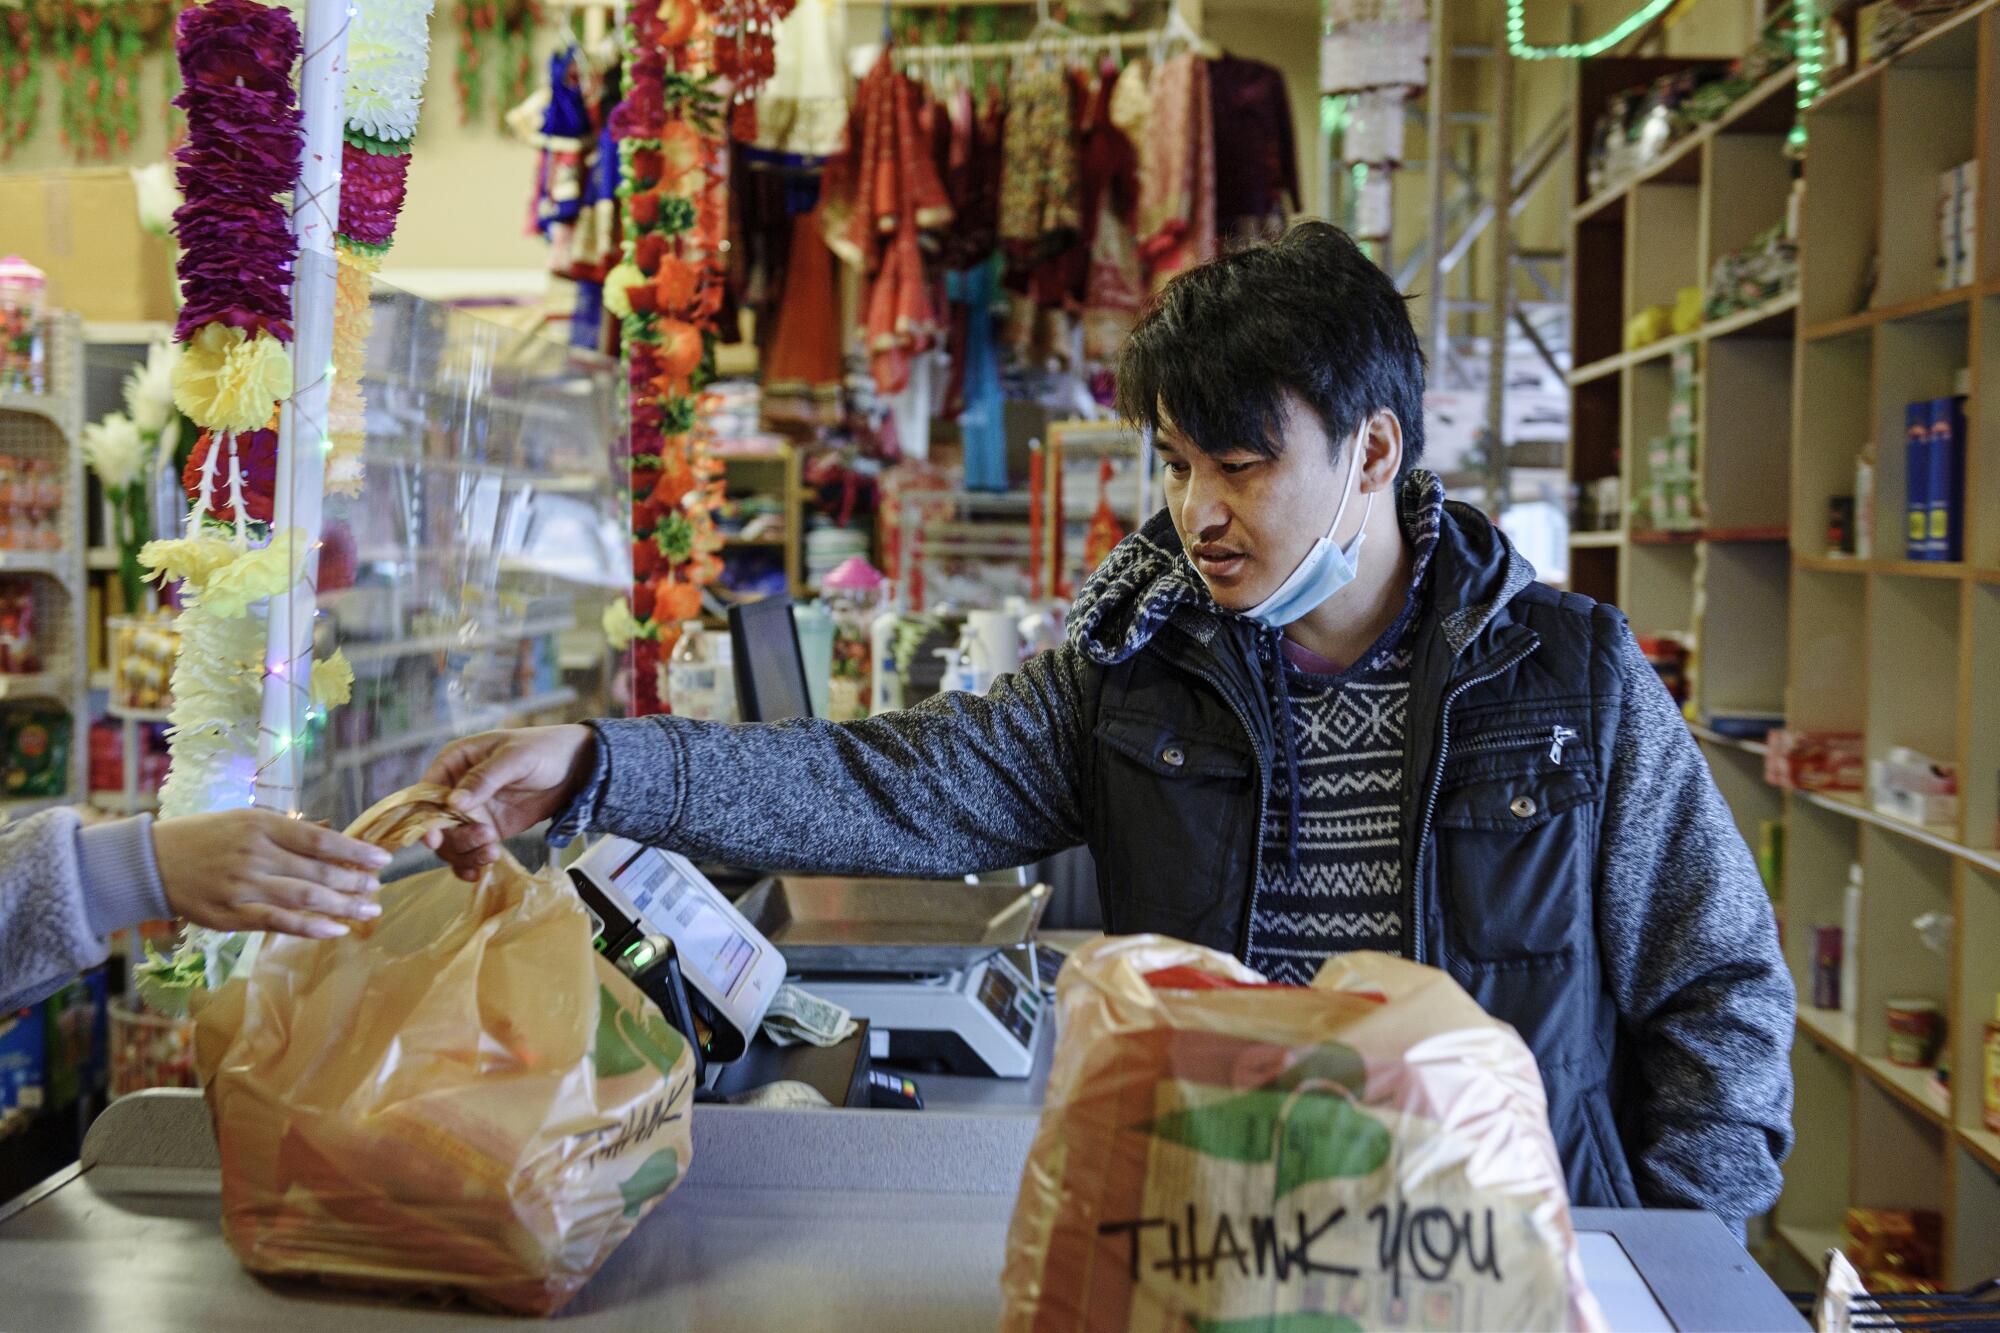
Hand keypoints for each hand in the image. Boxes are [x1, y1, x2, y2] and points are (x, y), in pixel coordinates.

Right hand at [152, 809, 391, 939]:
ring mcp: (243, 886)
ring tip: (369, 910)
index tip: (382, 859)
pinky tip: (335, 930)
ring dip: (342, 906)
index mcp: (260, 825)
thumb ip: (286, 831)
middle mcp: (254, 854)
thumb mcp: (245, 820)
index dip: (354, 851)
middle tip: (378, 888)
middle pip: (317, 870)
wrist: (152, 863)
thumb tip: (332, 836)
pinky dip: (310, 927)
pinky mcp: (231, 915)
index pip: (319, 840)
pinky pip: (278, 922)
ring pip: (303, 897)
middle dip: (354, 881)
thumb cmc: (205, 837)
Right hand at [420, 724, 596, 880]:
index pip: (425, 793)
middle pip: (435, 824)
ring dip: (466, 853)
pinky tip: (480, 870)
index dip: (424, 817)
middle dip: (454, 838)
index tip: (434, 837)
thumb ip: (484, 778)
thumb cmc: (544, 750)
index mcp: (454, 761)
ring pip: (451, 842)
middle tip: (485, 837)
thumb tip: (452, 802)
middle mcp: (456, 789)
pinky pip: (469, 852)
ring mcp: (472, 812)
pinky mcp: (488, 829)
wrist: (577, 767)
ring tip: (493, 851)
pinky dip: (470, 864)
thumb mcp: (515, 758)